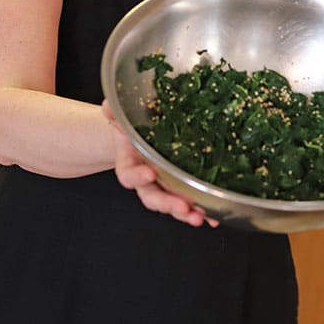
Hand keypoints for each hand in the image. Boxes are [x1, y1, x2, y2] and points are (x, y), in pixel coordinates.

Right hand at [103, 101, 216, 227]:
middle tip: (183, 205)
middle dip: (168, 203)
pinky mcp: (180, 190)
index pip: (129, 175)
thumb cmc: (133, 131)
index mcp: (129, 165)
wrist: (139, 139)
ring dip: (186, 213)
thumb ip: (116, 116)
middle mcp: (146, 182)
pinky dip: (203, 212)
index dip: (138, 176)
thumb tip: (109, 106)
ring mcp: (164, 188)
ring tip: (200, 216)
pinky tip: (215, 217)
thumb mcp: (124, 120)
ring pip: (173, 206)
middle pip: (153, 198)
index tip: (150, 172)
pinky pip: (190, 205)